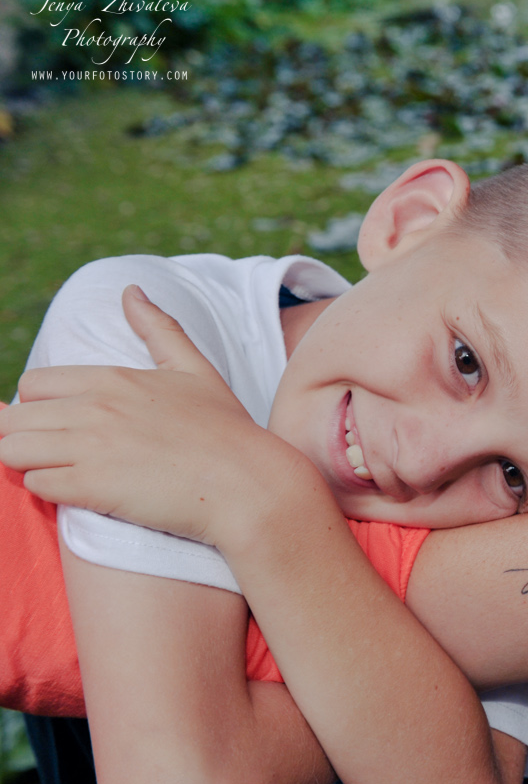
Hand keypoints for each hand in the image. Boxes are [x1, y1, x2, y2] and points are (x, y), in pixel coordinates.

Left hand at [0, 285, 318, 547]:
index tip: (65, 426)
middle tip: (60, 456)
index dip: (40, 408)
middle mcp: (94, 408)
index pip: (33, 385)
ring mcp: (90, 448)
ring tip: (66, 473)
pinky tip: (81, 492)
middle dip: (24, 437)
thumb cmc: (228, 431)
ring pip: (12, 450)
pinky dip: (49, 489)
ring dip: (30, 463)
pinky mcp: (92, 487)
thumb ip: (159, 329)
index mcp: (112, 379)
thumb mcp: (196, 370)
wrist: (248, 485)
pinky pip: (36, 484)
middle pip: (13, 419)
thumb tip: (131, 291)